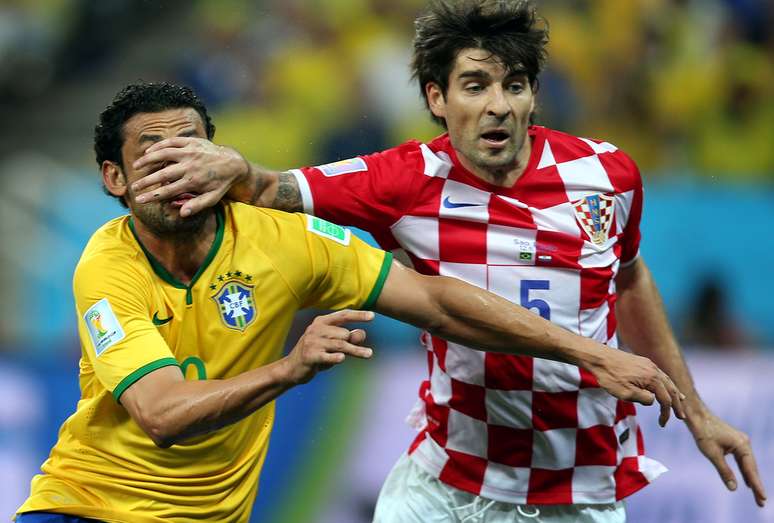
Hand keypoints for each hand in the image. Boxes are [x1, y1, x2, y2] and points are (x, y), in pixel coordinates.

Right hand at [131, 137, 249, 216]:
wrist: (233, 163)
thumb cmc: (220, 183)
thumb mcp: (213, 198)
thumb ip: (197, 205)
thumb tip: (181, 213)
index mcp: (193, 182)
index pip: (168, 191)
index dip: (152, 196)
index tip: (139, 200)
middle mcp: (190, 166)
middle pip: (162, 174)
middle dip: (146, 181)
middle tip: (133, 187)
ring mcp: (190, 152)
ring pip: (163, 154)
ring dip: (147, 160)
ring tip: (135, 166)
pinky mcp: (191, 142)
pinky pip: (171, 142)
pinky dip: (158, 146)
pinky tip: (148, 152)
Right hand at [283, 310, 374, 384]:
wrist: (292, 368)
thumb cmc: (316, 354)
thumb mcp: (333, 345)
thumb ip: (348, 339)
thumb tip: (363, 333)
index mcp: (321, 322)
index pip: (343, 315)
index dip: (358, 315)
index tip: (373, 316)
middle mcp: (316, 329)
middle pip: (344, 333)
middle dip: (353, 343)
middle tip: (360, 352)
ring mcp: (312, 342)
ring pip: (341, 344)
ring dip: (356, 350)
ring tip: (369, 354)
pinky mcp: (310, 355)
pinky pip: (329, 356)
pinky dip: (336, 357)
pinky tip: (341, 359)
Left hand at [588, 350, 685, 426]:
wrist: (598, 357)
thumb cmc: (610, 376)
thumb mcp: (626, 393)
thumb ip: (643, 398)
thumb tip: (653, 400)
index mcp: (652, 379)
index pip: (665, 400)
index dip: (666, 413)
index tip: (662, 424)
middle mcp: (654, 370)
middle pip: (671, 389)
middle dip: (677, 404)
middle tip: (681, 416)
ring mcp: (649, 364)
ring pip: (666, 380)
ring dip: (674, 392)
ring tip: (681, 400)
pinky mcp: (642, 362)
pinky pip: (659, 374)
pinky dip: (665, 383)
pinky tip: (664, 385)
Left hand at [689, 413, 766, 506]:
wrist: (697, 416)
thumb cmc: (703, 433)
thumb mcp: (713, 454)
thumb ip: (724, 471)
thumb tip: (733, 488)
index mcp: (742, 445)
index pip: (751, 469)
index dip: (756, 485)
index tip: (762, 498)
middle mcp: (744, 443)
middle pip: (752, 468)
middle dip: (756, 485)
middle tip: (761, 502)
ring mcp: (740, 442)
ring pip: (748, 464)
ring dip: (751, 479)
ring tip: (756, 495)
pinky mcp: (734, 442)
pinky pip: (742, 460)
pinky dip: (744, 471)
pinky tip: (746, 481)